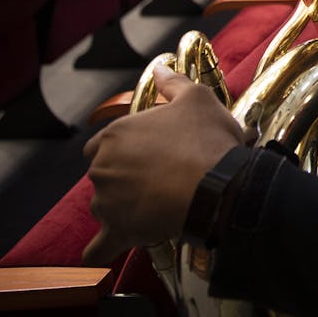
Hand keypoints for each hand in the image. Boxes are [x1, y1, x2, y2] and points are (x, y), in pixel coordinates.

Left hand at [82, 63, 245, 265]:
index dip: (126, 147)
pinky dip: (101, 249)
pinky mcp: (118, 231)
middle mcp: (102, 167)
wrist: (218, 187)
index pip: (103, 143)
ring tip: (156, 207)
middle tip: (160, 178)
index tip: (150, 152)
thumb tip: (159, 66)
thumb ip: (172, 82)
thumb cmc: (207, 140)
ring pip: (105, 207)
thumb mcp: (197, 98)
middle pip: (104, 174)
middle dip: (125, 177)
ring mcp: (107, 201)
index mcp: (115, 134)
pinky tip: (103, 250)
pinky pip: (99, 247)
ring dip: (122, 208)